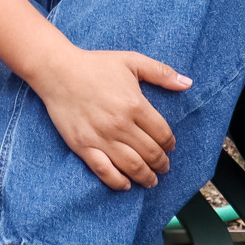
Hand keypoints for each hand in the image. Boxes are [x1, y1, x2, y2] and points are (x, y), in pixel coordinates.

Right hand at [27, 44, 189, 190]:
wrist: (57, 70)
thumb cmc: (95, 64)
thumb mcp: (131, 61)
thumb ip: (161, 72)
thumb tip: (187, 83)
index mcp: (135, 104)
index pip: (163, 135)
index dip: (170, 144)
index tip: (169, 146)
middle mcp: (120, 124)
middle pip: (151, 154)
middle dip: (162, 163)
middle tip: (163, 166)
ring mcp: (101, 137)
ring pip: (132, 166)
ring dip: (146, 177)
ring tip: (151, 180)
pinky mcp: (83, 145)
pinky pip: (104, 171)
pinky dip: (118, 181)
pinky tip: (125, 183)